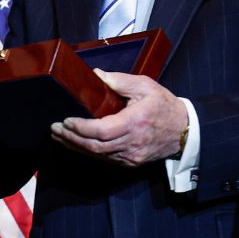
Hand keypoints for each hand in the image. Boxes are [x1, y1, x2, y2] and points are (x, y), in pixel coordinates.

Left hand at [50, 70, 187, 166]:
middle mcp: (131, 143)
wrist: (184, 130)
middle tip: (54, 129)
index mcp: (134, 122)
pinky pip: (105, 159)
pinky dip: (89, 152)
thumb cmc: (164, 105)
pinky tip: (77, 144)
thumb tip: (96, 75)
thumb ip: (119, 81)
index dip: (81, 128)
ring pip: (98, 155)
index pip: (101, 131)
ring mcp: (131, 156)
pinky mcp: (131, 162)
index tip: (65, 120)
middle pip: (95, 146)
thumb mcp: (145, 86)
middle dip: (71, 138)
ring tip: (60, 136)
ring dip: (76, 146)